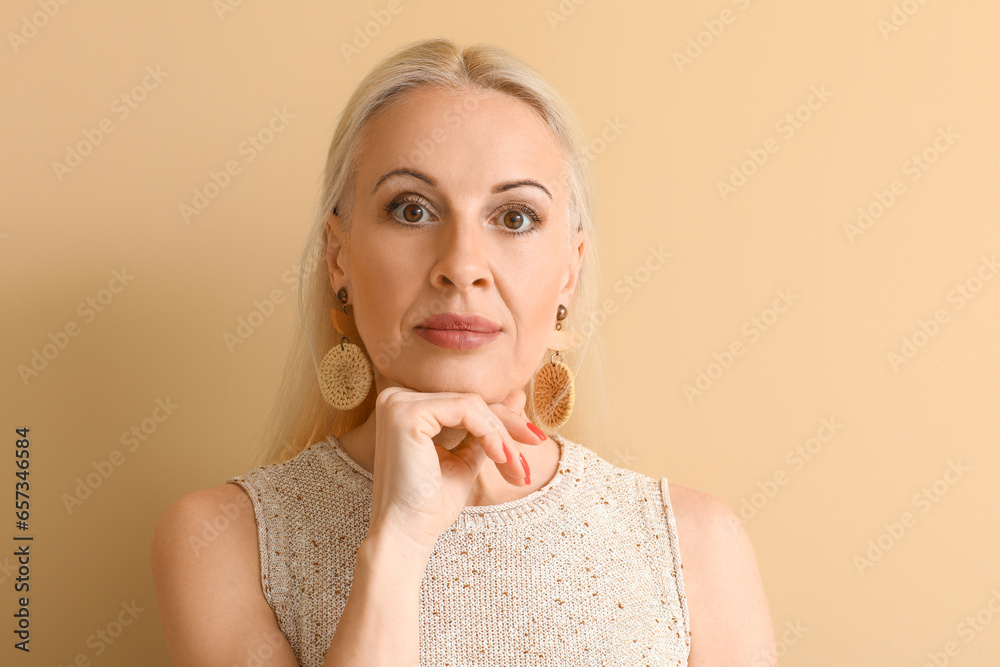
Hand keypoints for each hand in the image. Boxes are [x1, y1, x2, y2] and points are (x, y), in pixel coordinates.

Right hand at [366, 386, 544, 552]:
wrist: (406, 535)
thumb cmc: (431, 504)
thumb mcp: (465, 459)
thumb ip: (486, 428)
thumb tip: (516, 396)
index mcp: (407, 407)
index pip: (465, 404)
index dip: (502, 421)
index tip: (534, 439)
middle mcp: (396, 397)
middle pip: (470, 401)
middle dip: (508, 427)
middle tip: (535, 446)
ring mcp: (398, 402)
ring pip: (472, 405)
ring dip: (502, 436)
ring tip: (516, 467)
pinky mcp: (406, 413)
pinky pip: (465, 410)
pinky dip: (490, 433)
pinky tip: (500, 456)